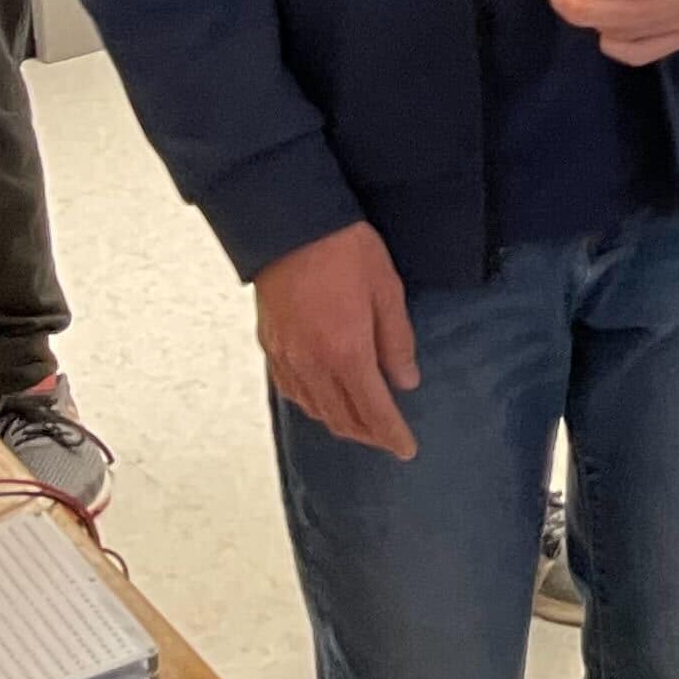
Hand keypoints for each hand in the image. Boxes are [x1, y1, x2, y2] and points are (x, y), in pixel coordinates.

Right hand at [256, 220, 419, 458]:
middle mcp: (313, 365)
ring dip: (340, 424)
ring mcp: (287, 359)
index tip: (407, 449)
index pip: (373, 409)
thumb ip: (397, 341)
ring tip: (362, 426)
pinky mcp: (271, 348)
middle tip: (389, 440)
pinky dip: (312, 406)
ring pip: (314, 409)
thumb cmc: (347, 253)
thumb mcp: (387, 291)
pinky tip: (324, 402)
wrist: (291, 229)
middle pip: (341, 417)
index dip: (391, 434)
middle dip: (368, 434)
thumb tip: (406, 381)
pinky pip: (291, 392)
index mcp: (346, 352)